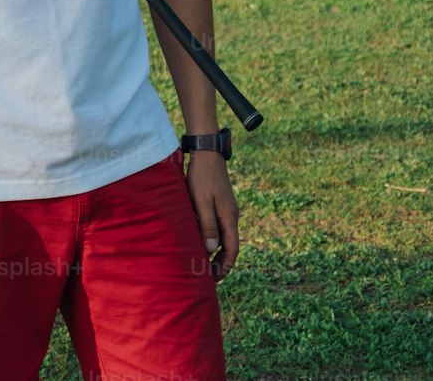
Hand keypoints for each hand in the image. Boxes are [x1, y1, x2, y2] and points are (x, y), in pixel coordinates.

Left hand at [185, 155, 238, 282]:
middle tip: (208, 277)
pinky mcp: (219, 204)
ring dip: (215, 251)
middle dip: (220, 262)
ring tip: (202, 263)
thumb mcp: (202, 202)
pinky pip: (218, 226)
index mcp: (229, 217)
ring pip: (223, 236)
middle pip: (229, 246)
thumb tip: (211, 250)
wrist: (207, 154)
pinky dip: (212, 238)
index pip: (232, 249)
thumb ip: (207, 226)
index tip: (215, 279)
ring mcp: (226, 209)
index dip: (225, 266)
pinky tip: (200, 241)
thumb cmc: (202, 178)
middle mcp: (231, 215)